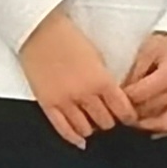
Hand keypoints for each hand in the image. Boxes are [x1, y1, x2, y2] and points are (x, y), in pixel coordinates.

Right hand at [17, 7, 131, 148]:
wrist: (38, 28)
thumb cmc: (67, 35)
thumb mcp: (96, 55)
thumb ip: (104, 78)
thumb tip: (112, 97)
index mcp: (101, 80)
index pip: (123, 111)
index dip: (128, 116)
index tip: (128, 117)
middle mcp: (85, 94)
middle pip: (106, 122)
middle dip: (110, 120)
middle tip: (109, 116)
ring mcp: (65, 101)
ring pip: (86, 129)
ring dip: (92, 127)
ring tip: (92, 122)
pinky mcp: (48, 103)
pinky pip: (63, 129)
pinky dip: (73, 137)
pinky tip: (79, 139)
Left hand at [120, 31, 166, 136]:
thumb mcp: (149, 49)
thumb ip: (135, 72)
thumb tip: (120, 92)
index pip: (141, 95)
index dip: (124, 98)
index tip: (112, 98)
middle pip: (151, 110)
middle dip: (132, 112)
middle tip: (117, 112)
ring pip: (164, 123)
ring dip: (145, 126)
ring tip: (131, 121)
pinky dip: (162, 130)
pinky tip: (149, 129)